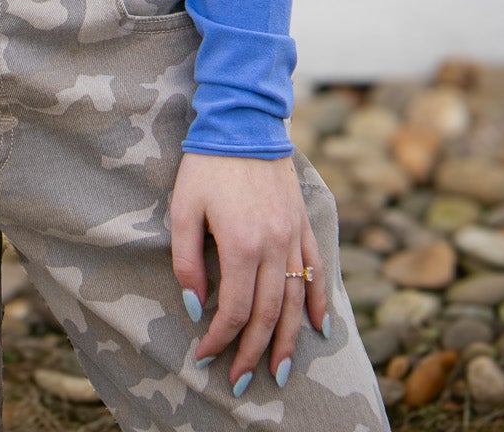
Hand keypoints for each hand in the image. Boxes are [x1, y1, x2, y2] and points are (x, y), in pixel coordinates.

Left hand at [169, 151, 327, 395]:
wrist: (243, 121)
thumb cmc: (206, 164)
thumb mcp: (183, 208)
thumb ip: (188, 261)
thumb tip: (196, 306)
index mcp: (242, 244)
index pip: (235, 310)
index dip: (220, 338)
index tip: (205, 356)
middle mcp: (273, 245)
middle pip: (269, 314)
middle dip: (254, 353)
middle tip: (240, 382)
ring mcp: (293, 235)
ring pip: (296, 300)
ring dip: (289, 340)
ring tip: (279, 372)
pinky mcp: (302, 223)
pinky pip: (316, 268)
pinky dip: (319, 301)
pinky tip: (320, 328)